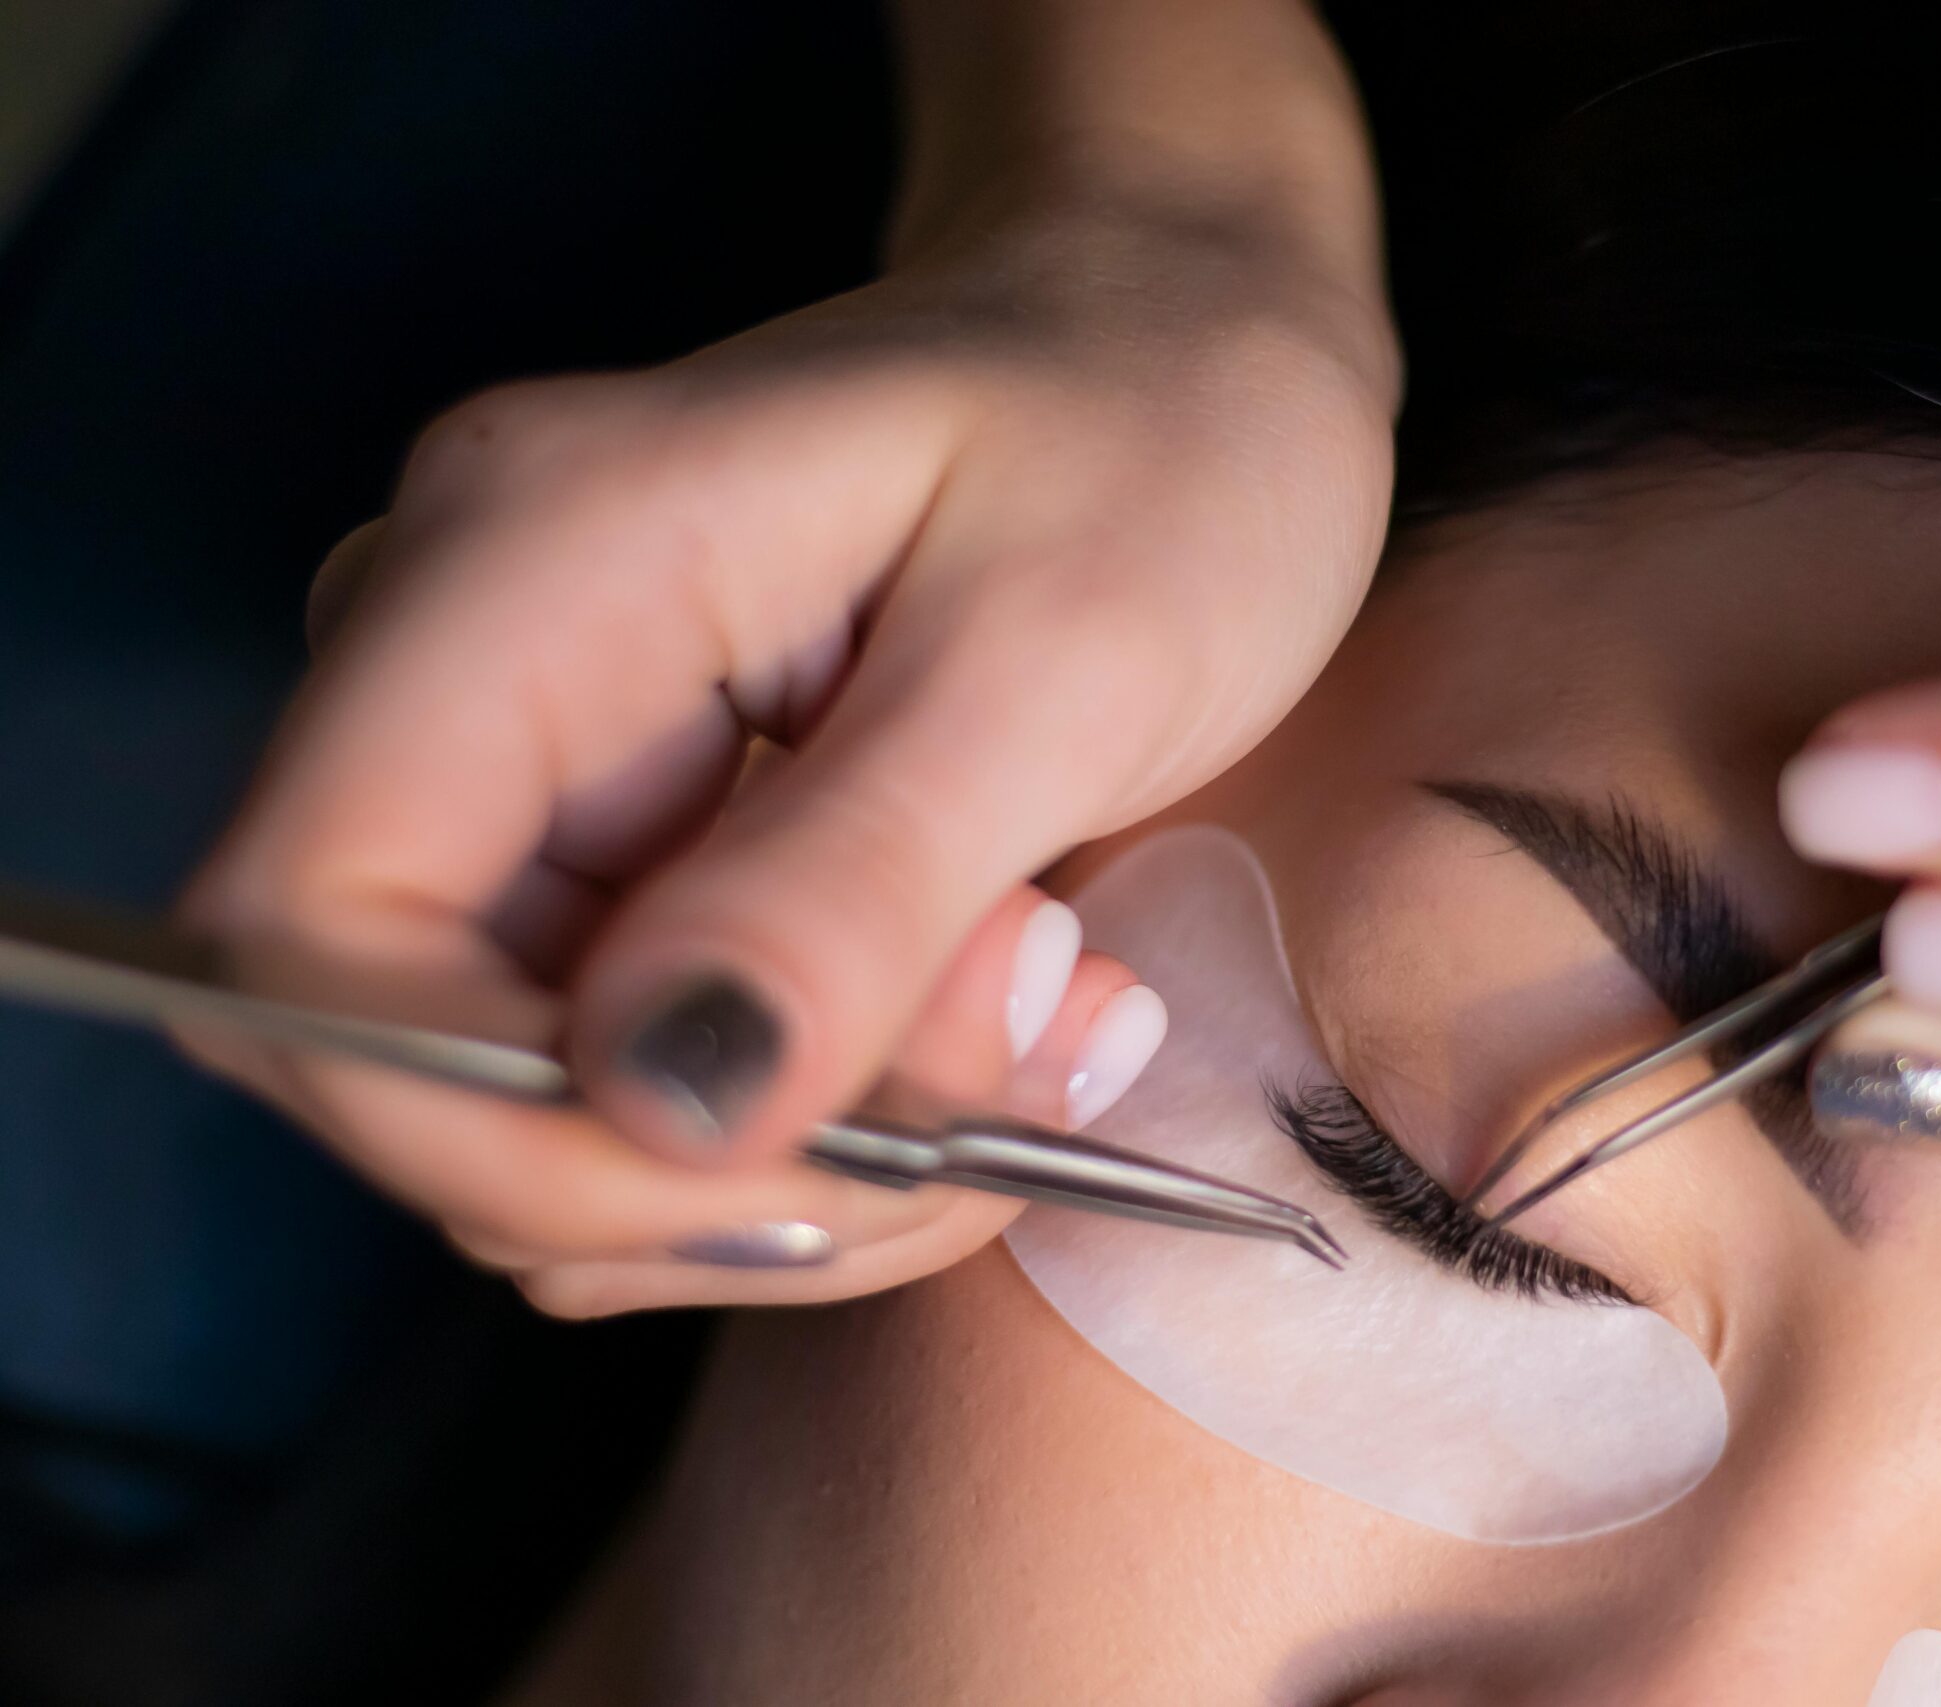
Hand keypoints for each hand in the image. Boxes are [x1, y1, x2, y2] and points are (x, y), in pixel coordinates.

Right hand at [183, 184, 1394, 1314]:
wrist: (1191, 351)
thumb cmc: (1162, 437)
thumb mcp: (1062, 659)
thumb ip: (850, 889)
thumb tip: (659, 1109)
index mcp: (526, 561)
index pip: (305, 928)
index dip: (489, 1122)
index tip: (787, 1168)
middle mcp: (474, 672)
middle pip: (415, 1059)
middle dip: (708, 1166)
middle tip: (1007, 1097)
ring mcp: (542, 773)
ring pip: (552, 1114)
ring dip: (803, 1160)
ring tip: (1048, 1027)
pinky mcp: (635, 853)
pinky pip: (659, 1083)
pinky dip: (833, 1123)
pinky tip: (1010, 1024)